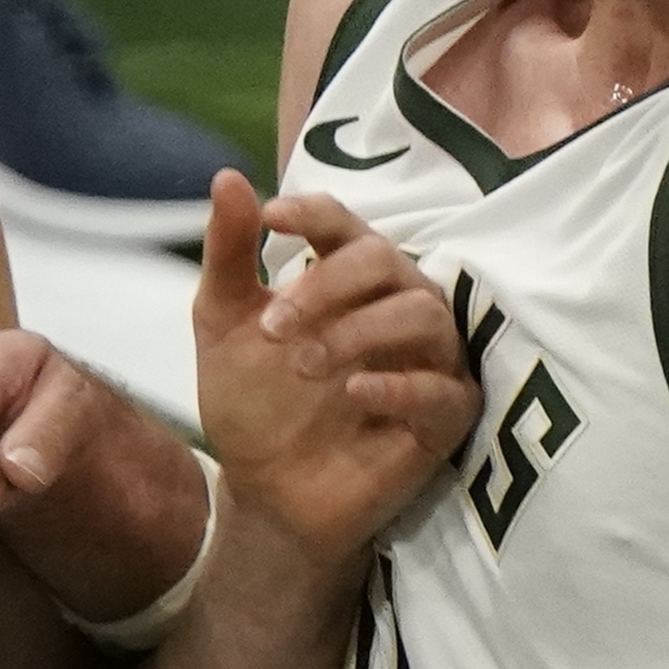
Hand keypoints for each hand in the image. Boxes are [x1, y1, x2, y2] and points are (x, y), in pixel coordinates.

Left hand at [194, 174, 475, 556]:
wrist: (263, 490)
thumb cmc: (254, 401)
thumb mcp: (224, 326)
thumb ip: (229, 256)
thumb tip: (228, 178)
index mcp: (346, 276)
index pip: (344, 223)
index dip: (313, 213)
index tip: (271, 219)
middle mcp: (395, 304)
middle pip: (386, 260)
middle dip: (327, 284)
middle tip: (272, 327)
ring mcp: (428, 358)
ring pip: (423, 313)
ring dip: (358, 331)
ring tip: (302, 364)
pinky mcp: (444, 416)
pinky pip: (444, 390)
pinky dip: (400, 383)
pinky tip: (354, 390)